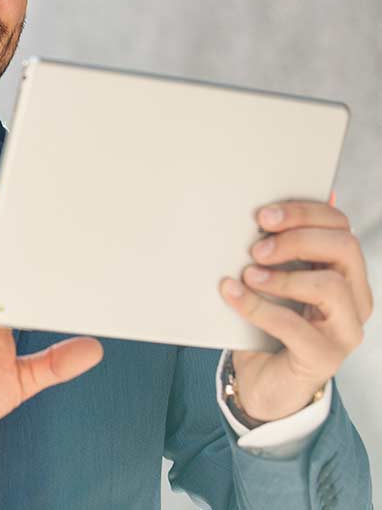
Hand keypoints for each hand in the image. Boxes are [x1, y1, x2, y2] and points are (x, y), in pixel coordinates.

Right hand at [0, 271, 102, 443]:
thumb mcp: (20, 380)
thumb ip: (54, 363)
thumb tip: (94, 349)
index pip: (27, 283)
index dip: (53, 277)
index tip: (87, 271)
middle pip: (11, 274)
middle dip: (40, 268)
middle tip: (75, 259)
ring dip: (19, 274)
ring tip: (49, 268)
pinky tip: (9, 295)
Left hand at [220, 200, 372, 421]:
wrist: (264, 380)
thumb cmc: (269, 321)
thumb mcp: (273, 277)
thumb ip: (276, 247)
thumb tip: (265, 208)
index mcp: (346, 271)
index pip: (340, 225)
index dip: (303, 212)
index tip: (263, 214)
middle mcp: (355, 298)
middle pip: (344, 247)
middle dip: (297, 238)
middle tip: (256, 247)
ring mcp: (345, 330)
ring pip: (331, 286)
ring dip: (282, 276)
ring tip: (248, 274)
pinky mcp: (324, 358)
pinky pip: (295, 327)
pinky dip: (258, 307)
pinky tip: (233, 294)